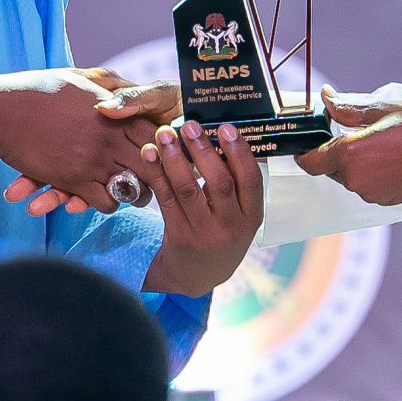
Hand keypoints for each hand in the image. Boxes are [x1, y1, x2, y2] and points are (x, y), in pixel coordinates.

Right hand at [2, 73, 181, 216]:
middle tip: (155, 181)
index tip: (163, 152)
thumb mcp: (81, 78)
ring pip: (130, 189)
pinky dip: (108, 204)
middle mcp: (109, 139)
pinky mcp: (74, 181)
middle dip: (155, 175)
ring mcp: (93, 162)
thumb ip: (108, 84)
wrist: (4, 113)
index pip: (154, 135)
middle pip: (149, 166)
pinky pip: (104, 202)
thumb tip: (124, 88)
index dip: (162, 146)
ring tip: (135, 195)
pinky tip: (105, 198)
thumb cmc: (40, 90)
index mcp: (115, 113)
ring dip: (133, 194)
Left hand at [142, 120, 266, 295]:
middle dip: (204, 151)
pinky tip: (150, 154)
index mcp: (251, 216)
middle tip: (190, 125)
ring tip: (165, 134)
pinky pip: (166, 200)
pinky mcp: (179, 237)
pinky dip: (157, 174)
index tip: (226, 127)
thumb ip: (234, 182)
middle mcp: (231, 227)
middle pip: (220, 184)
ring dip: (175, 158)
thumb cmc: (221, 231)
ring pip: (188, 191)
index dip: (240, 153)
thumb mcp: (239, 214)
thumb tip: (218, 132)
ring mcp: (204, 234)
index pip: (251, 181)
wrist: (199, 275)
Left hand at [291, 86, 401, 205]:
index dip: (307, 150)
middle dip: (337, 152)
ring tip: (381, 141)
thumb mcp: (382, 107)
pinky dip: (373, 174)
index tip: (312, 139)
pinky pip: (369, 187)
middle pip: (330, 169)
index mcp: (350, 155)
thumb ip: (347, 108)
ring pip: (350, 178)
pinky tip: (392, 156)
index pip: (310, 161)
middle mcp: (358, 180)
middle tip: (356, 131)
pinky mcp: (390, 200)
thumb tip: (326, 100)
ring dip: (356, 163)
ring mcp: (375, 194)